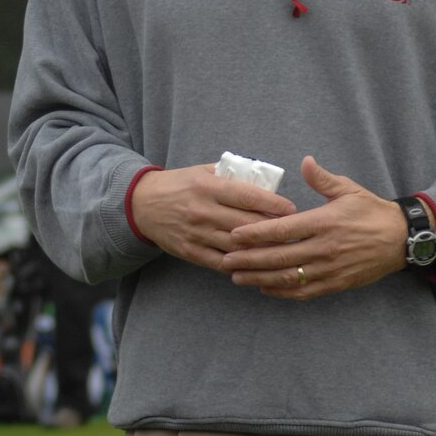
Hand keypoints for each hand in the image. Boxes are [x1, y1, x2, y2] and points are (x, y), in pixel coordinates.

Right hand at [131, 164, 295, 271]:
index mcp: (207, 187)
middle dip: (274, 228)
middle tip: (294, 232)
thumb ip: (231, 175)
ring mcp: (196, 233)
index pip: (248, 196)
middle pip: (246, 224)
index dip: (273, 204)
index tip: (291, 209)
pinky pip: (220, 262)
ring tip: (282, 250)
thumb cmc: (178, 184)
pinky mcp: (190, 251)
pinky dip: (240, 265)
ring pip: (237, 246)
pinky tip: (256, 264)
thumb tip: (264, 179)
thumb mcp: (202, 171)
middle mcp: (202, 211)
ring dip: (261, 250)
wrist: (141, 204)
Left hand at [224, 156, 406, 299]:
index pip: (282, 229)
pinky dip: (281, 292)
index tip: (234, 235)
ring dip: (259, 278)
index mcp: (323, 222)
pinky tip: (265, 289)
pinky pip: (303, 292)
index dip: (255, 234)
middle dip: (248, 260)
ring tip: (237, 278)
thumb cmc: (372, 212)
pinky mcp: (336, 283)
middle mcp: (324, 247)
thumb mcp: (348, 189)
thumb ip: (322, 179)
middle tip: (226, 260)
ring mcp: (329, 268)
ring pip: (287, 277)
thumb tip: (305, 162)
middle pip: (278, 257)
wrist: (402, 239)